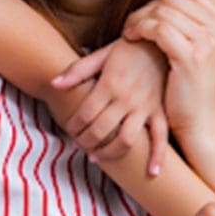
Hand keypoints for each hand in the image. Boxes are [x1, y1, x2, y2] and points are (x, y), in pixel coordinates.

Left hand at [51, 39, 167, 171]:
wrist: (160, 43)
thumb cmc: (127, 49)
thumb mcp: (101, 54)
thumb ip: (77, 71)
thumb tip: (54, 84)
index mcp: (110, 84)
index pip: (86, 113)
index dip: (73, 125)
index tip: (68, 129)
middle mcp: (127, 98)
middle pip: (102, 130)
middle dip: (85, 141)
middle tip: (78, 144)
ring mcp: (145, 107)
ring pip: (127, 140)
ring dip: (110, 153)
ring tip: (97, 157)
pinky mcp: (160, 112)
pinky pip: (161, 137)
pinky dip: (158, 156)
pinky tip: (151, 172)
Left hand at [123, 0, 214, 137]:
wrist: (199, 122)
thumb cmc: (188, 85)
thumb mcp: (195, 49)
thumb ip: (185, 22)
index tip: (146, 15)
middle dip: (147, 7)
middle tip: (132, 25)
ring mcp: (209, 42)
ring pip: (163, 10)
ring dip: (139, 18)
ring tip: (130, 33)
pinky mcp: (192, 56)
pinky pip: (158, 27)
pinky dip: (140, 29)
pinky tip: (131, 39)